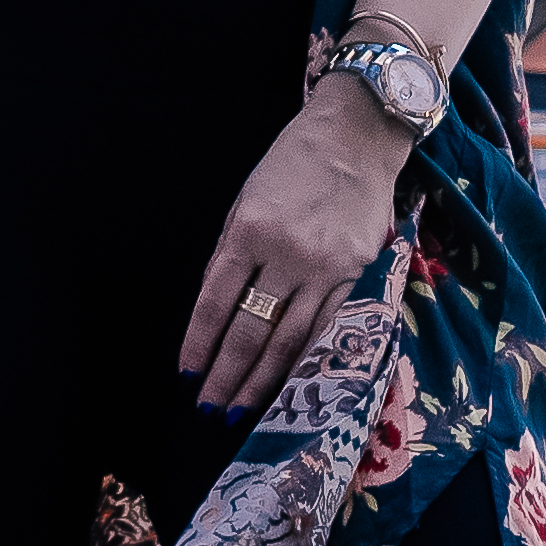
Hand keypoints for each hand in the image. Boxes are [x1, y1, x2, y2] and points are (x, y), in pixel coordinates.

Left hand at [181, 76, 406, 417]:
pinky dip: (304, 358)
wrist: (357, 135)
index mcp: (249, 231)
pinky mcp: (354, 273)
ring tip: (243, 409)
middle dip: (227, 374)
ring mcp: (324, 267)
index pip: (216, 303)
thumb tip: (219, 309)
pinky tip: (290, 381)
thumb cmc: (292, 163)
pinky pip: (324, 326)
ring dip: (263, 380)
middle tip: (210, 407)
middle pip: (250, 330)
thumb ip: (232, 252)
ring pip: (290, 339)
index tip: (188, 373)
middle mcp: (286, 254)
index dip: (199, 343)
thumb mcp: (247, 199)